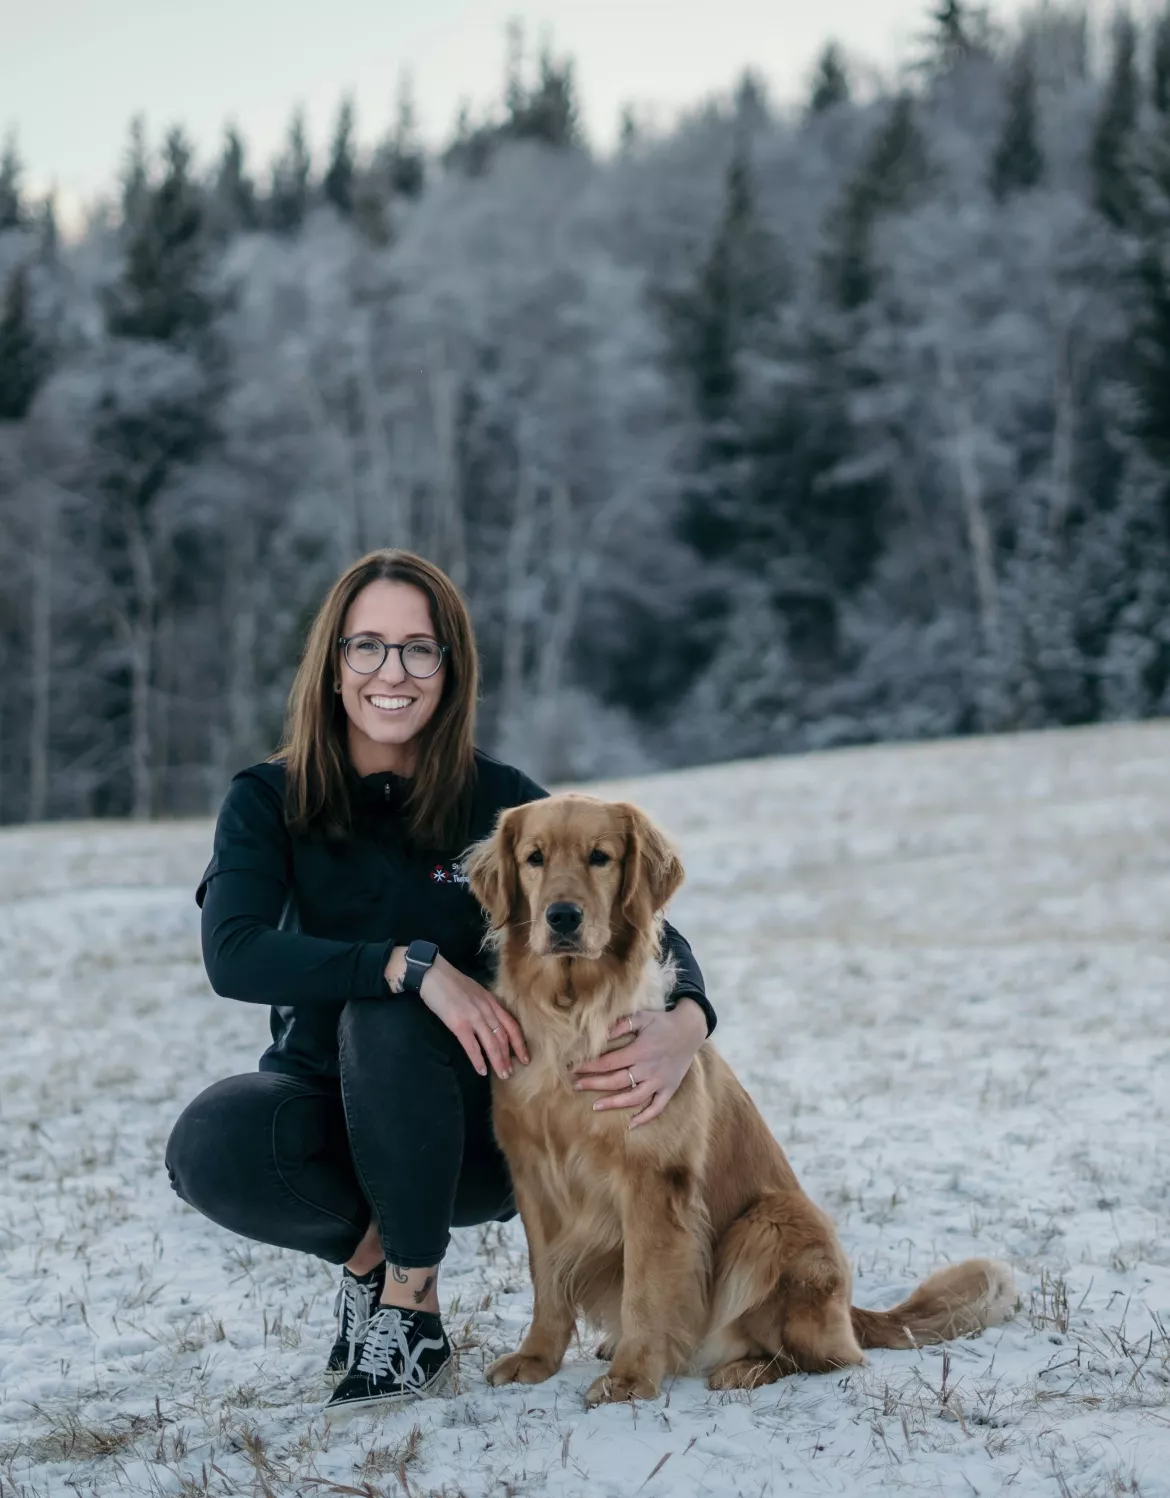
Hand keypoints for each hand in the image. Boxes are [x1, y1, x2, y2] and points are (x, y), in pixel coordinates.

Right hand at [384, 948, 527, 1080]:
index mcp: (491, 1001)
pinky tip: (481, 1071)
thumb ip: (485, 1005)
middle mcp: (487, 1010)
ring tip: (502, 1074)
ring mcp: (474, 1017)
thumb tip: (490, 1022)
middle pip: (503, 1037)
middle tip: (511, 1073)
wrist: (433, 974)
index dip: (520, 1043)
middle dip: (509, 1057)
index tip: (525, 1058)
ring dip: (498, 1061)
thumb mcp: (475, 991)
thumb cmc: (451, 982)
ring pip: (492, 1044)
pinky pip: (472, 1046)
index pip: (511, 1025)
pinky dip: (478, 1060)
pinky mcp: (459, 1024)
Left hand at [571, 999, 706, 1128]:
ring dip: (613, 1103)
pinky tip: (631, 1124)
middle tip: (576, 1086)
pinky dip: (645, 1118)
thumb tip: (600, 1033)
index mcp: (639, 1051)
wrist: (690, 1029)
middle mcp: (648, 1069)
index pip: (608, 1062)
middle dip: (593, 1084)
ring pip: (633, 1098)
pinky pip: (657, 1107)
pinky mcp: (669, 1088)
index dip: (589, 1066)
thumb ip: (621, 1025)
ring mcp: (659, 1081)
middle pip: (616, 1081)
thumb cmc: (663, 1022)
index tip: (574, 1068)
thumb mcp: (642, 1017)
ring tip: (595, 1106)